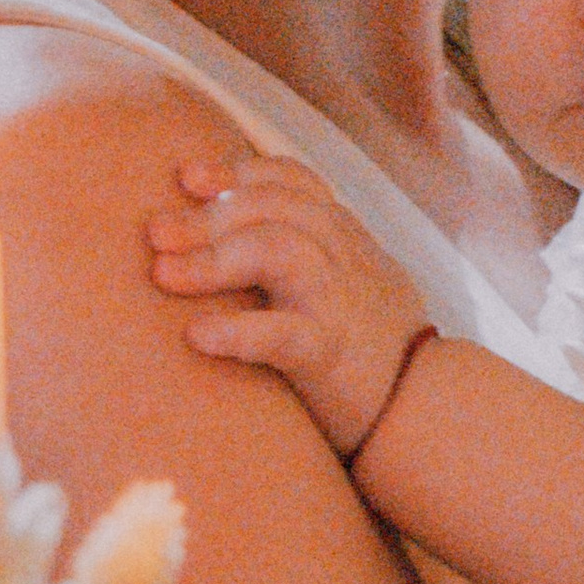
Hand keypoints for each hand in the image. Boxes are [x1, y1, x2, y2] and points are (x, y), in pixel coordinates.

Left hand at [148, 154, 432, 455]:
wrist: (428, 411)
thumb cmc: (373, 350)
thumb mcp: (348, 283)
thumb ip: (305, 254)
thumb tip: (228, 241)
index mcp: (343, 238)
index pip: (293, 182)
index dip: (239, 172)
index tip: (188, 177)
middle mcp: (344, 258)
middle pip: (274, 208)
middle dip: (209, 214)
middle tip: (155, 233)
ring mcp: (340, 302)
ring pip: (280, 251)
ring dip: (216, 259)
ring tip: (163, 275)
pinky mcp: (333, 354)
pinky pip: (284, 334)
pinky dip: (239, 332)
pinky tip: (197, 336)